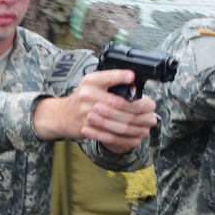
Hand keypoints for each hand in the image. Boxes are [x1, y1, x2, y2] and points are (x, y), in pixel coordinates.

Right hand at [32, 70, 157, 151]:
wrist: (62, 115)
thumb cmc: (83, 98)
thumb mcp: (94, 83)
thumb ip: (111, 80)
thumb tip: (134, 81)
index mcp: (91, 81)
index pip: (109, 77)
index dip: (123, 78)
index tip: (134, 79)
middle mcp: (87, 95)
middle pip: (118, 103)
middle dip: (137, 109)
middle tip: (152, 112)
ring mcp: (86, 112)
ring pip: (116, 121)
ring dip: (135, 125)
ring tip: (147, 126)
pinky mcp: (86, 128)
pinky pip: (109, 134)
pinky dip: (125, 137)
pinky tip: (135, 136)